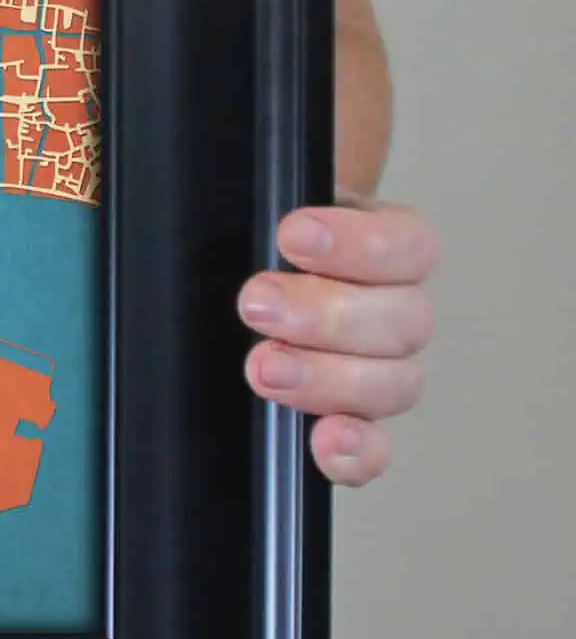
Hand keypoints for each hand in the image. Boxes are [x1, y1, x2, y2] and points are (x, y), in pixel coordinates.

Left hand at [237, 193, 437, 485]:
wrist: (231, 266)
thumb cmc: (253, 242)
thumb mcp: (263, 210)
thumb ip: (277, 205)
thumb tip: (278, 187)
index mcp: (381, 247)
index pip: (407, 245)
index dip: (359, 244)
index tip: (292, 235)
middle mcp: (389, 309)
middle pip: (403, 321)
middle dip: (325, 314)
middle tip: (257, 303)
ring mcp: (376, 370)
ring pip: (394, 383)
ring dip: (328, 378)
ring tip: (264, 366)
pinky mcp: (348, 420)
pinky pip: (373, 449)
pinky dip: (356, 452)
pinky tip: (326, 441)